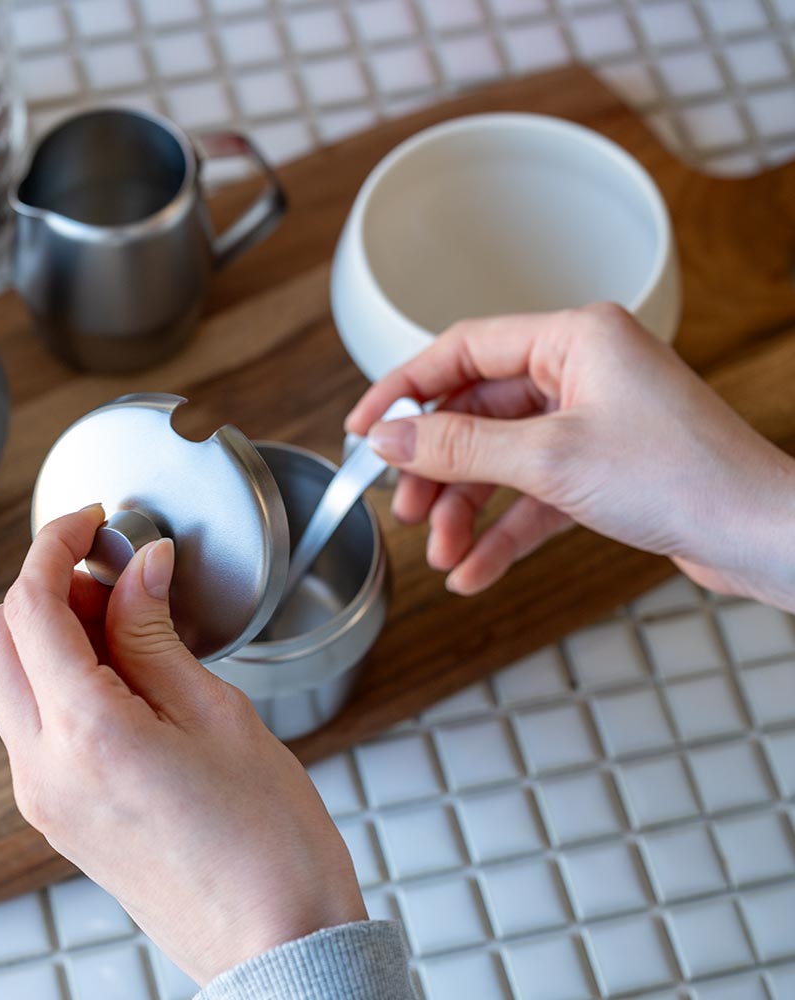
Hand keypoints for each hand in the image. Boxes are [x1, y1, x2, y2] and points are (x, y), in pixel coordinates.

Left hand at [0, 507, 364, 985]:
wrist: (275, 939)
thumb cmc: (267, 839)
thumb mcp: (218, 713)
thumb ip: (157, 633)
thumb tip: (140, 568)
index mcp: (86, 735)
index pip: (30, 608)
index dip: (53, 545)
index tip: (90, 519)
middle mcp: (43, 769)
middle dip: (44, 586)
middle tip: (113, 569)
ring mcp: (43, 796)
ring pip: (9, 679)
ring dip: (50, 630)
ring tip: (129, 616)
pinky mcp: (58, 812)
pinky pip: (34, 720)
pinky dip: (60, 675)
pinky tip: (124, 667)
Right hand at [346, 304, 794, 610]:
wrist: (758, 535)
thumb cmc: (681, 476)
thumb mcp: (549, 458)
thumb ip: (458, 445)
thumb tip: (390, 437)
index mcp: (573, 338)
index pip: (462, 350)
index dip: (404, 388)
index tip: (363, 427)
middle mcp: (580, 372)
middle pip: (476, 413)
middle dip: (438, 469)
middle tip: (407, 509)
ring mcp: (590, 421)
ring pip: (500, 460)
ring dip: (467, 511)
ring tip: (443, 555)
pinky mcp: (600, 469)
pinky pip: (532, 496)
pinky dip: (503, 532)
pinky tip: (475, 571)